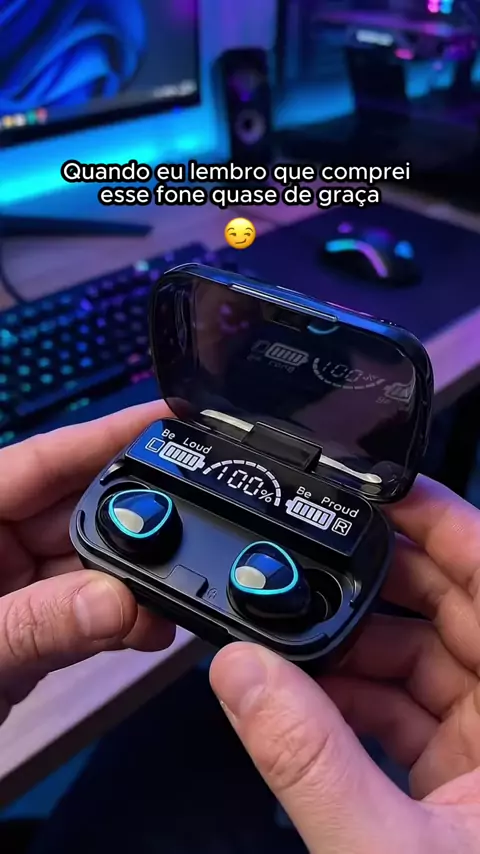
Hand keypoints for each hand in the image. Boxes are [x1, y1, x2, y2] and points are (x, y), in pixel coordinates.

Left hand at [0, 401, 174, 723]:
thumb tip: (120, 602)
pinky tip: (155, 626)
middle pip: (76, 512)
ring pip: (89, 567)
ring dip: (136, 582)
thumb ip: (34, 624)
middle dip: (135, 519)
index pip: (38, 462)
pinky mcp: (29, 631)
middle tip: (198, 520)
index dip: (105, 436)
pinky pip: (85, 614)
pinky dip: (121, 621)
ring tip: (183, 588)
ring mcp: (13, 587)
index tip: (171, 421)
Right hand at [210, 476, 479, 852]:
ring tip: (296, 629)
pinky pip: (410, 707)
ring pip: (425, 657)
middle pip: (453, 607)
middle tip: (314, 551)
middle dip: (378, 577)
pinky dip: (358, 695)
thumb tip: (244, 673)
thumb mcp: (384, 851)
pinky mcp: (461, 777)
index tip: (382, 490)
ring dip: (357, 641)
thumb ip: (309, 760)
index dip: (442, 521)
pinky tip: (311, 696)